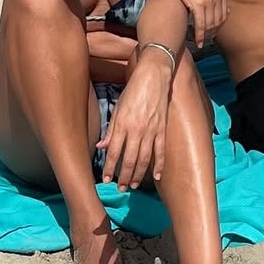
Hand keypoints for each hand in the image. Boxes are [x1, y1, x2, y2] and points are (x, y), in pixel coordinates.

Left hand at [97, 54, 169, 190]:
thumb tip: (101, 146)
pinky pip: (160, 151)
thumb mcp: (118, 107)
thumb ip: (111, 129)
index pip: (114, 152)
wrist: (154, 75)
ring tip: (133, 185)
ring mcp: (151, 130)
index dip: (109, 168)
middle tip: (120, 188)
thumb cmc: (134, 89)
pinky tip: (156, 176)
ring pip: (144, 159)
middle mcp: (136, 129)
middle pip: (128, 159)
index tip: (106, 180)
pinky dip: (159, 165)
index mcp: (122, 124)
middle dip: (123, 176)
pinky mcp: (162, 128)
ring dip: (138, 174)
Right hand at [156, 0, 227, 47]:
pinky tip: (197, 41)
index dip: (218, 26)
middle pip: (218, 20)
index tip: (212, 33)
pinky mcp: (198, 3)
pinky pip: (201, 24)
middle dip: (212, 33)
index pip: (224, 14)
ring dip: (206, 36)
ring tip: (201, 41)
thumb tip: (224, 9)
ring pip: (210, 24)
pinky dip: (200, 35)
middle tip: (206, 40)